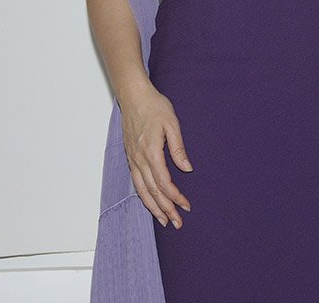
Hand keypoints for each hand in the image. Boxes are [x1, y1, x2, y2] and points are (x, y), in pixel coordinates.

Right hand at [119, 81, 192, 227]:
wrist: (134, 97)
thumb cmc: (155, 107)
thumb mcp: (172, 124)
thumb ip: (178, 148)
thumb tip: (188, 169)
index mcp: (151, 152)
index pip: (164, 183)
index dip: (175, 197)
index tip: (187, 206)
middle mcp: (139, 159)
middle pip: (153, 191)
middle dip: (165, 209)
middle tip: (177, 223)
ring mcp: (133, 159)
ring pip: (142, 190)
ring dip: (153, 207)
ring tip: (164, 219)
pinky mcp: (130, 157)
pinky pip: (136, 182)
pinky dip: (143, 195)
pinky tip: (150, 202)